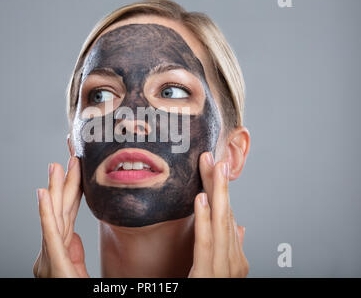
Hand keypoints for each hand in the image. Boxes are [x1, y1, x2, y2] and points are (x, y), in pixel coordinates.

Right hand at [33, 157, 88, 277]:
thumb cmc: (70, 291)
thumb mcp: (76, 271)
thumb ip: (74, 253)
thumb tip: (75, 237)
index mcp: (60, 251)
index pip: (68, 216)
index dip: (72, 192)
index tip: (77, 172)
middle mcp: (51, 251)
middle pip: (61, 211)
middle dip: (65, 183)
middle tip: (70, 159)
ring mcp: (49, 258)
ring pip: (55, 216)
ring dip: (55, 188)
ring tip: (56, 166)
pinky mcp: (53, 263)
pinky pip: (50, 234)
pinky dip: (45, 212)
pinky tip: (42, 193)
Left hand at [188, 152, 248, 277]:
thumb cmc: (209, 287)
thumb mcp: (219, 268)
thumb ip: (231, 247)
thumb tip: (240, 226)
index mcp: (236, 258)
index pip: (228, 218)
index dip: (221, 191)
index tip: (214, 168)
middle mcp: (234, 261)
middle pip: (226, 215)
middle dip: (219, 185)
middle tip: (213, 157)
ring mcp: (224, 270)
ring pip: (220, 224)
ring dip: (216, 193)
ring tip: (212, 168)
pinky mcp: (208, 276)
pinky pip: (206, 244)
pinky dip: (204, 219)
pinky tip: (200, 199)